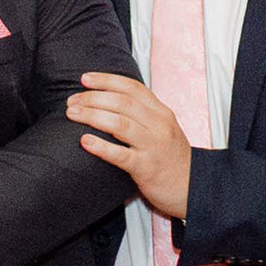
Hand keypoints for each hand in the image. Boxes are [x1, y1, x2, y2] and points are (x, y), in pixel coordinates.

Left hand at [65, 72, 192, 219]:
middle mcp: (159, 125)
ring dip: (92, 115)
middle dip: (93, 98)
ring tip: (72, 114)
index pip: (132, 88)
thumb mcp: (163, 129)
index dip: (106, 80)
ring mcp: (153, 146)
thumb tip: (109, 101)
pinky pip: (121, 155)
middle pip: (122, 102)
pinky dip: (101, 146)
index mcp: (161, 112)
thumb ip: (142, 114)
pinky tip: (85, 141)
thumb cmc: (171, 158)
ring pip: (120, 124)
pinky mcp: (147, 168)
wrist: (193, 187)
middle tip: (72, 101)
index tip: (84, 79)